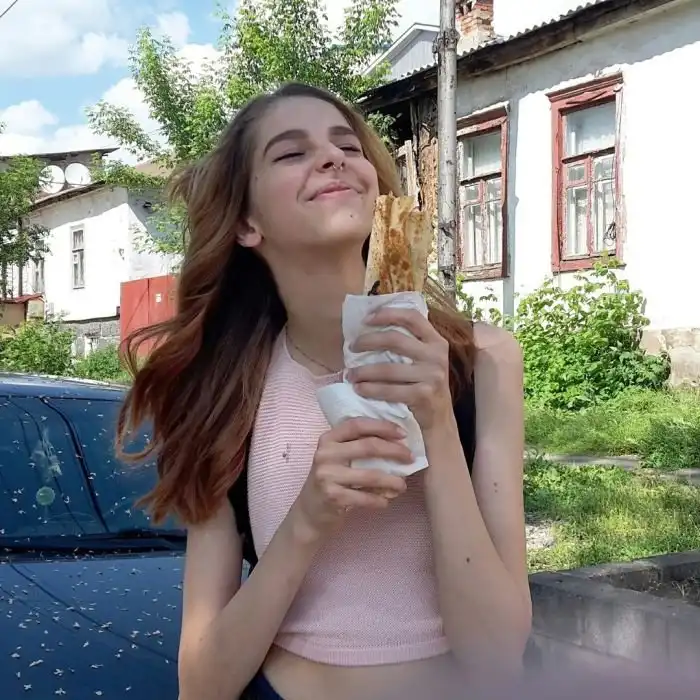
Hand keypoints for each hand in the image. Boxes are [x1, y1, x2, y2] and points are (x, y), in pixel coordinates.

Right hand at [291, 418, 409, 539]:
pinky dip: (380, 500)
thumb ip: (356, 446)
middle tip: (410, 458)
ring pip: (371, 475)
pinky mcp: (332, 496)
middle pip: (368, 446)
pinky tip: (386, 501)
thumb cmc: (330, 480)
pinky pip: (365, 498)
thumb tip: (396, 440)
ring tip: (402, 485)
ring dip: (392, 481)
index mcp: (328, 439)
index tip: (402, 433)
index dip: (382, 426)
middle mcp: (325, 454)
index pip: (357, 424)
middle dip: (394, 451)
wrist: (309, 513)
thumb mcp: (337, 458)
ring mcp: (327, 475)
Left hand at [347, 307, 452, 430]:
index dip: (388, 314)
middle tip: (352, 347)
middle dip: (368, 341)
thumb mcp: (424, 361)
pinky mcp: (423, 395)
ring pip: (388, 368)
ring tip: (350, 374)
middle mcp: (436, 356)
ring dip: (363, 371)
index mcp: (436, 342)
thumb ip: (409, 345)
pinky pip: (390, 390)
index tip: (366, 319)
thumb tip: (370, 329)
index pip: (412, 317)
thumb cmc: (424, 386)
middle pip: (395, 339)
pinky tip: (359, 389)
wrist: (440, 420)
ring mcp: (432, 376)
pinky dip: (371, 389)